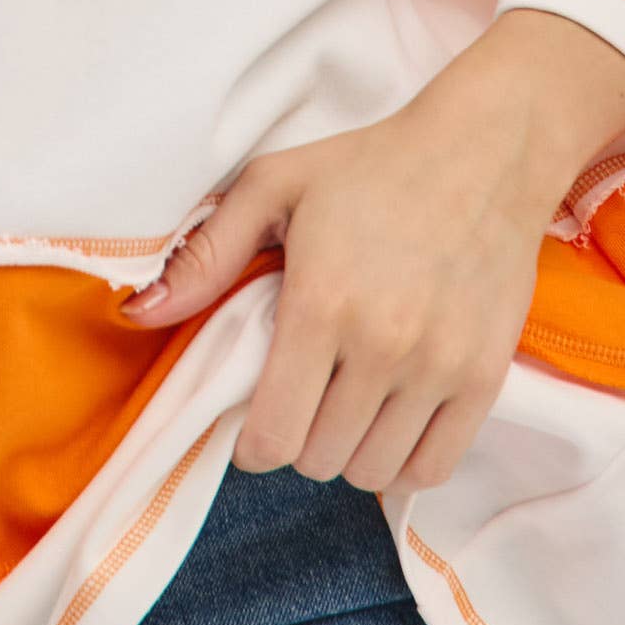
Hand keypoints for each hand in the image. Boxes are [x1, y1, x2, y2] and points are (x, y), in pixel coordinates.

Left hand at [119, 13, 624, 495]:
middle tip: (302, 396)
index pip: (272, 436)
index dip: (252, 443)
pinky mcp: (485, 378)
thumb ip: (205, 254)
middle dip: (299, 439)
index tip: (254, 420)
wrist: (483, 154)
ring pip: (372, 471)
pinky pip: (432, 469)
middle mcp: (382, 346)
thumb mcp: (273, 186)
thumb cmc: (369, 166)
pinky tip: (390, 421)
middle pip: (319, 459)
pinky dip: (403, 461)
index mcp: (321, 303)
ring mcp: (439, 367)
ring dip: (349, 451)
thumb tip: (139, 314)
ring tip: (345, 405)